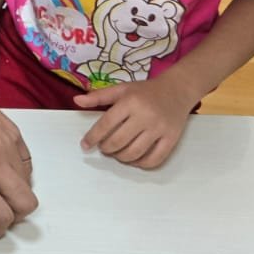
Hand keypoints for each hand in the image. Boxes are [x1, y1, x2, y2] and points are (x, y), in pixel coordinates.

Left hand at [75, 73, 195, 168]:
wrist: (177, 89)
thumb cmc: (146, 91)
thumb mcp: (122, 89)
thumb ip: (99, 96)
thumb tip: (77, 101)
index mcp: (130, 101)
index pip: (106, 124)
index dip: (93, 137)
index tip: (85, 145)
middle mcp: (145, 115)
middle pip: (118, 141)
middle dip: (106, 149)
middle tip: (104, 148)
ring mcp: (159, 128)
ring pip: (134, 153)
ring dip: (121, 157)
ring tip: (117, 153)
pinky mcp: (171, 138)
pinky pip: (154, 159)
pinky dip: (141, 164)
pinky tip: (135, 160)